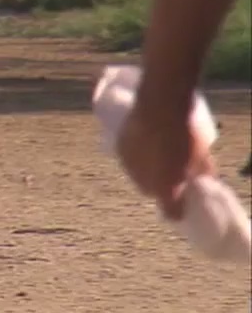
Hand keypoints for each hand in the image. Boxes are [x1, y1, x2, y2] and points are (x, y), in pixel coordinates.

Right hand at [116, 90, 215, 219]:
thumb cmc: (185, 134)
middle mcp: (143, 182)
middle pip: (151, 192)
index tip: (184, 203)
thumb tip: (202, 177)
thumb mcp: (201, 156)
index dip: (177, 209)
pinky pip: (128, 159)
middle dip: (160, 186)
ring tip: (157, 156)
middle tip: (172, 173)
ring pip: (136, 175)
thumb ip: (199, 171)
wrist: (159, 108)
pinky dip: (136, 157)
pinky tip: (144, 145)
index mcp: (165, 188)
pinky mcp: (119, 149)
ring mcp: (128, 166)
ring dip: (146, 171)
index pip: (171, 212)